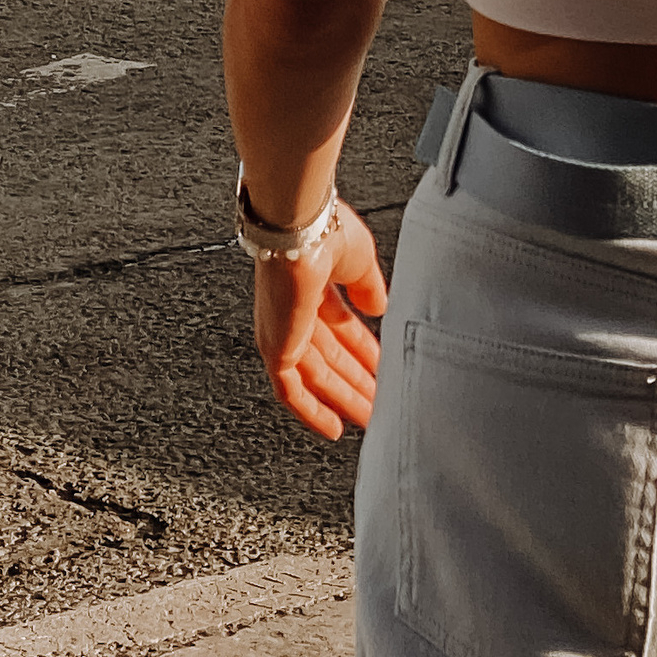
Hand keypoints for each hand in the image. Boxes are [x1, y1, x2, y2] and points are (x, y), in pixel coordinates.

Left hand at [251, 200, 387, 440]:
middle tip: (378, 402)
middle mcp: (295, 307)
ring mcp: (283, 329)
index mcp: (314, 281)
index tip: (381, 367)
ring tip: (369, 418)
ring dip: (343, 398)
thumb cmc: (327, 231)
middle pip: (329, 354)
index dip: (362, 348)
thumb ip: (368, 287)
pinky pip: (290, 390)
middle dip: (355, 379)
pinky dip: (311, 411)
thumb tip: (378, 307)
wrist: (301, 228)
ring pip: (315, 376)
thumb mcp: (360, 261)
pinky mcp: (275, 347)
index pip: (339, 325)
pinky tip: (333, 428)